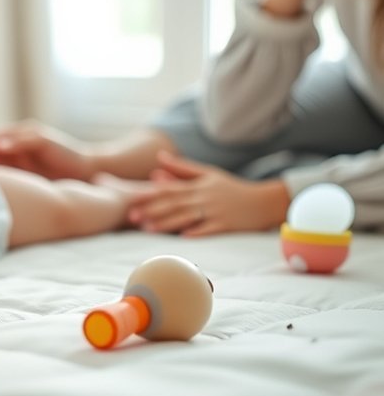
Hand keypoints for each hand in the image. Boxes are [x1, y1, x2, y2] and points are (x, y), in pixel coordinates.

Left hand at [0, 120, 93, 180]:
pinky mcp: (45, 139)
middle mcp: (18, 139)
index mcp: (11, 148)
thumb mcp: (23, 178)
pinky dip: (12, 142)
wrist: (84, 173)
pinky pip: (26, 139)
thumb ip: (4, 177)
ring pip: (4, 137)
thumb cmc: (50, 177)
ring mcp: (31, 137)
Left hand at [127, 151, 290, 236]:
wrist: (264, 201)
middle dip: (152, 210)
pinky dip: (197, 232)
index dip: (149, 194)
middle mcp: (204, 197)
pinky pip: (209, 229)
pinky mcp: (226, 225)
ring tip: (149, 229)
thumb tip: (159, 158)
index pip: (169, 189)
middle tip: (132, 217)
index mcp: (198, 185)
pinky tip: (183, 237)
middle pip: (174, 203)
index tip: (131, 199)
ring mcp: (215, 211)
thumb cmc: (232, 188)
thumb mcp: (209, 173)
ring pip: (187, 216)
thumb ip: (182, 167)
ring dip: (167, 223)